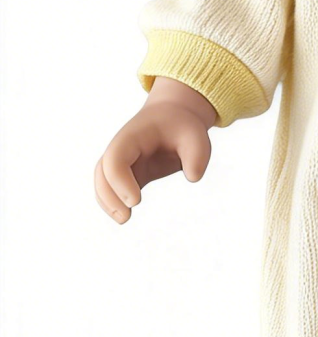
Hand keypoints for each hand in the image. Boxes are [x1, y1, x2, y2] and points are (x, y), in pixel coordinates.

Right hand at [94, 78, 216, 223]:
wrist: (174, 116)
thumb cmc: (183, 127)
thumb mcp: (197, 136)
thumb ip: (197, 156)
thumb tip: (193, 177)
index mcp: (133, 136)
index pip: (116, 159)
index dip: (120, 181)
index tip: (136, 201)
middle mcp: (121, 147)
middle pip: (102, 171)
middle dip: (109, 196)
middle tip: (126, 217)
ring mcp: (122, 160)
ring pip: (102, 181)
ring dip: (107, 202)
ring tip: (123, 220)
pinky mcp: (127, 172)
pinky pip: (112, 188)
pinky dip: (112, 202)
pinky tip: (123, 216)